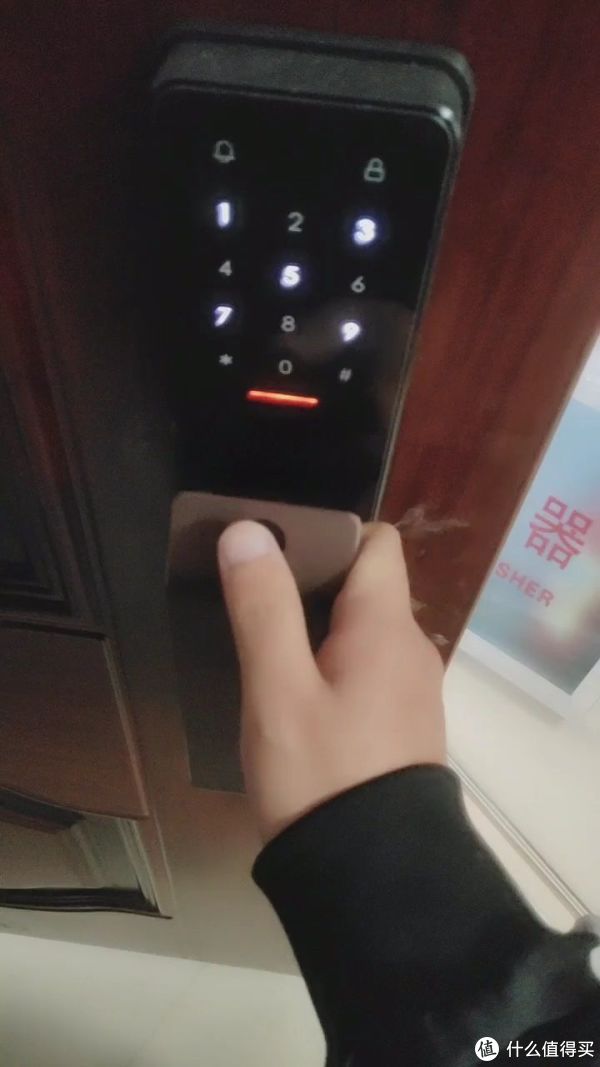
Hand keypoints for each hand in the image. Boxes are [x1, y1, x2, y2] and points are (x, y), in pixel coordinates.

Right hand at [218, 520, 445, 842]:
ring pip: (364, 633)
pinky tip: (293, 693)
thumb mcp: (277, 689)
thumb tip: (250, 529)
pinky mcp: (402, 728)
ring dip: (318, 627)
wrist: (373, 880)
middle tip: (252, 595)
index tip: (275, 548)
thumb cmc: (321, 775)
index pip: (376, 542)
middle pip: (366, 585)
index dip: (328, 533)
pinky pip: (368, 672)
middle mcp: (411, 649)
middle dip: (311, 581)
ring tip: (262, 642)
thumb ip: (263, 607)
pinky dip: (333, 666)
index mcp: (387, 627)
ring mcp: (411, 692)